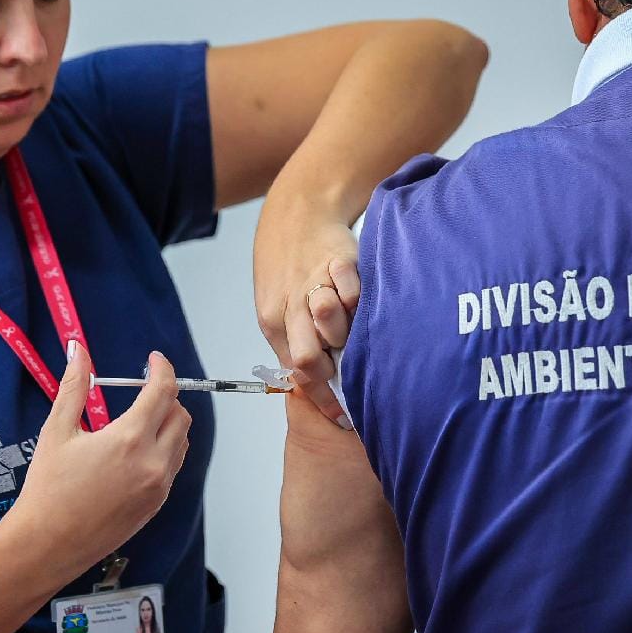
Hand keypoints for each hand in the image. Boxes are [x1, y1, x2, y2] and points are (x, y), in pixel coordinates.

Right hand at [4, 344, 191, 582]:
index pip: (163, 391)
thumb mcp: (57, 431)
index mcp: (130, 440)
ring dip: (168, 425)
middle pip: (180, 415)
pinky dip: (164, 451)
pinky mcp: (156, 505)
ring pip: (181, 442)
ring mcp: (158, 487)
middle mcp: (152, 463)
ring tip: (137, 422)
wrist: (46, 544)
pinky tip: (134, 453)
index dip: (162, 369)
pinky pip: (172, 467)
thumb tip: (78, 352)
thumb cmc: (47, 490)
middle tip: (143, 392)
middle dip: (166, 397)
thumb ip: (74, 386)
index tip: (154, 361)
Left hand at [254, 196, 359, 423]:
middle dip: (331, 370)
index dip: (321, 399)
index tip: (341, 418)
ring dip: (342, 330)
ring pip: (328, 320)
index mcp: (274, 322)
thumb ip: (294, 343)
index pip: (296, 372)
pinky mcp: (340, 261)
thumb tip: (313, 387)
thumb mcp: (279, 308)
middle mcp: (291, 305)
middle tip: (348, 371)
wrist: (297, 214)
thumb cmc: (289, 269)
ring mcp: (315, 282)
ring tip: (349, 326)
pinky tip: (357, 298)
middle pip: (308, 354)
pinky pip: (351, 290)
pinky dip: (356, 299)